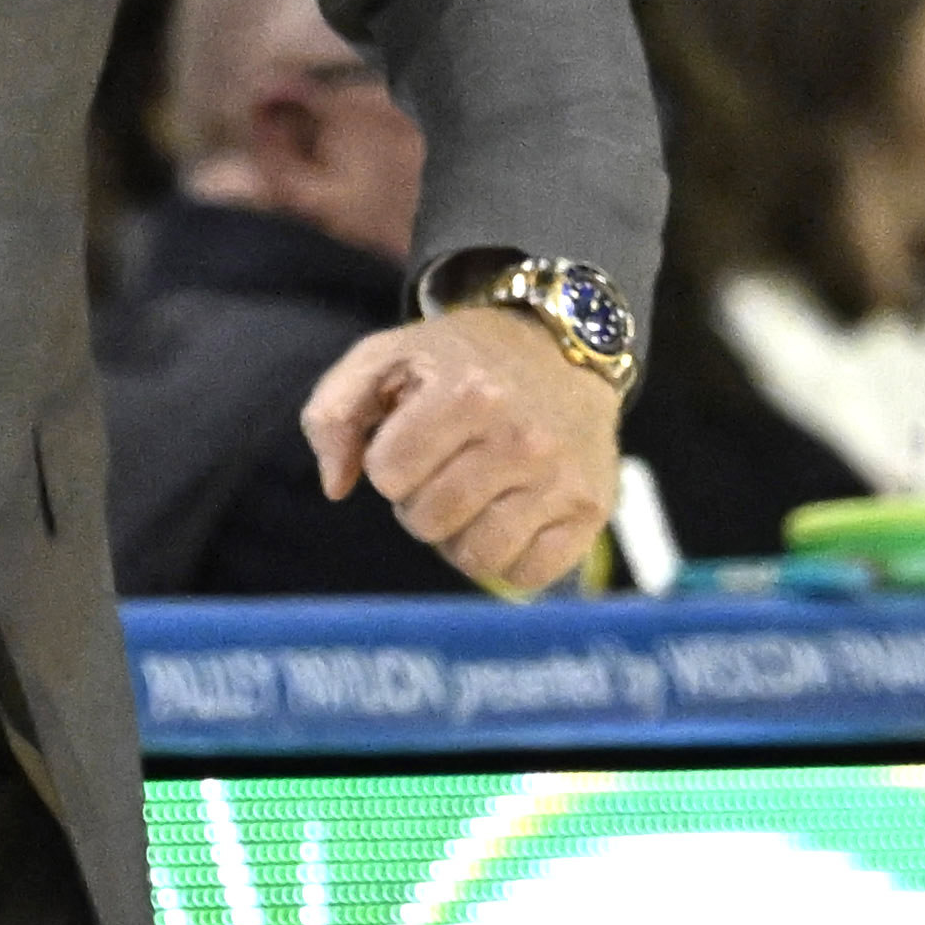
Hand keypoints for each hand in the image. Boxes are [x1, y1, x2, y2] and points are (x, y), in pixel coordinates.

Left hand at [303, 307, 620, 594]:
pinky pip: (528, 576)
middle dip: (419, 501)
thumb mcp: (384, 358)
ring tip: (471, 495)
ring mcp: (562, 478)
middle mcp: (523, 438)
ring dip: (459, 536)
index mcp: (468, 394)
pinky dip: (507, 559)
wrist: (559, 349)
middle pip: (428, 521)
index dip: (388, 462)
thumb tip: (335, 487)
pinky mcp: (592, 510)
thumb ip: (332, 413)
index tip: (411, 438)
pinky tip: (507, 519)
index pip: (388, 475)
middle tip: (443, 467)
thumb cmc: (459, 361)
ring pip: (476, 557)